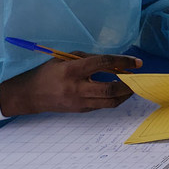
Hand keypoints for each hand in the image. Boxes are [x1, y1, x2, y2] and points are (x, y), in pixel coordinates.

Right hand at [0, 54, 140, 116]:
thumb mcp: (66, 58)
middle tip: (138, 78)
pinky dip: (114, 98)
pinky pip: (103, 105)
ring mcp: (79, 102)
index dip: (122, 61)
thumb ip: (90, 58)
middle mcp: (76, 88)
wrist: (30, 95)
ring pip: (110, 101)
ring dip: (125, 94)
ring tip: (131, 85)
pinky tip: (118, 91)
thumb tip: (116, 62)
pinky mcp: (81, 110)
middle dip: (128, 84)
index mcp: (72, 70)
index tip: (136, 62)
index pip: (103, 63)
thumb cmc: (49, 72)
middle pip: (110, 89)